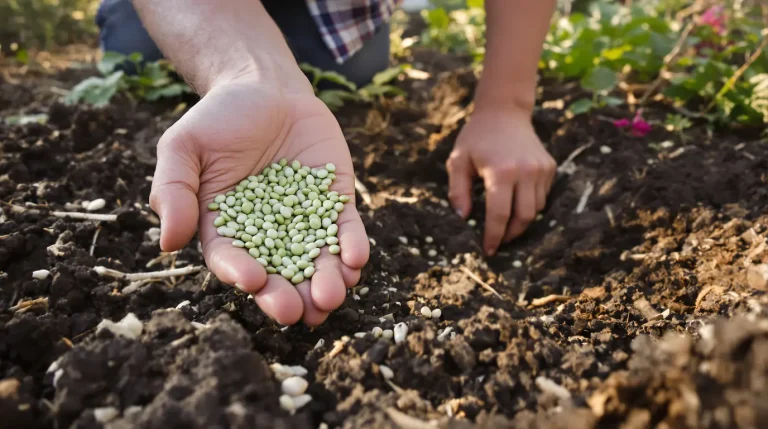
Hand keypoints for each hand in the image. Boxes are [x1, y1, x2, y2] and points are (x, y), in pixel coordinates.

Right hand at [149, 77, 368, 325]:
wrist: (264, 88)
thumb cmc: (217, 119)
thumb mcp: (183, 147)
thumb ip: (172, 191)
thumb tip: (168, 242)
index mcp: (227, 229)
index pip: (233, 261)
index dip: (242, 273)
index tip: (253, 281)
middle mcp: (268, 235)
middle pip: (279, 273)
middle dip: (289, 295)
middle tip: (298, 312)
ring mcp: (306, 221)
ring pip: (317, 261)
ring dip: (326, 282)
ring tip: (331, 295)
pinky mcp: (336, 203)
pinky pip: (346, 230)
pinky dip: (351, 246)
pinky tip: (355, 260)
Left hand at [446, 106, 555, 254]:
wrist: (504, 112)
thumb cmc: (476, 137)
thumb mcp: (458, 161)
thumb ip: (458, 191)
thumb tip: (462, 218)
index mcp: (501, 172)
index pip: (499, 214)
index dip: (494, 236)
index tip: (488, 250)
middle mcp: (525, 171)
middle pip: (523, 217)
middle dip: (510, 234)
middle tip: (498, 241)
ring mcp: (541, 169)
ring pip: (536, 209)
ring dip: (521, 221)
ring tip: (506, 224)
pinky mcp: (550, 167)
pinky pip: (542, 196)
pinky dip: (530, 205)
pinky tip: (516, 202)